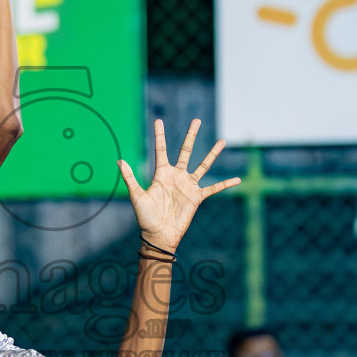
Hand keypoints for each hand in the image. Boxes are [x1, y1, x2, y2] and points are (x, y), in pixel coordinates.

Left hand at [119, 119, 239, 253]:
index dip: (160, 136)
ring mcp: (188, 186)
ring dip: (212, 153)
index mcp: (161, 174)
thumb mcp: (137, 196)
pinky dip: (225, 184)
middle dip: (191, 136)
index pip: (161, 150)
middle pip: (186, 151)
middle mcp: (177, 176)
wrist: (158, 235)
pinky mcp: (197, 198)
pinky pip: (214, 188)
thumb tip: (119, 160)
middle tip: (197, 120)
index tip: (159, 120)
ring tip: (222, 141)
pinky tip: (237, 179)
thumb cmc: (145, 217)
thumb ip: (130, 178)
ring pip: (203, 165)